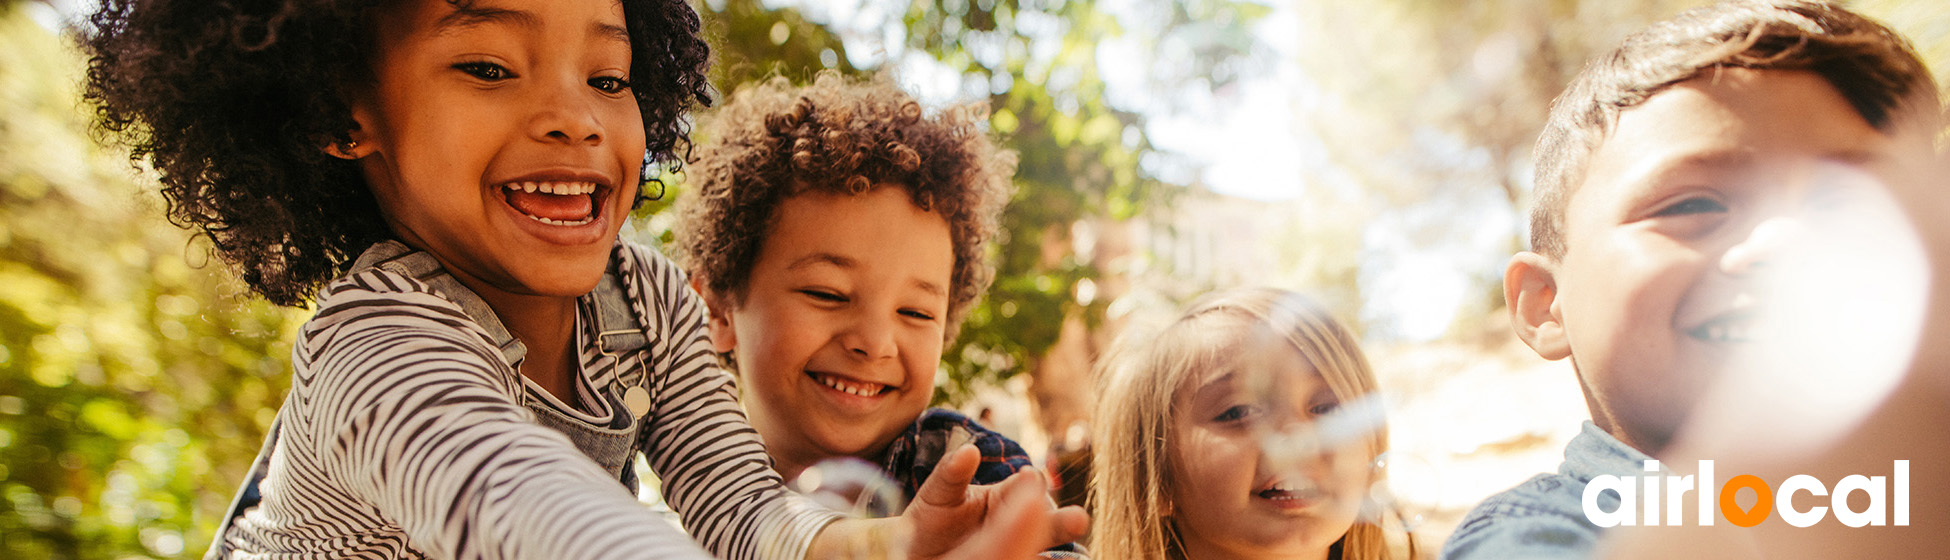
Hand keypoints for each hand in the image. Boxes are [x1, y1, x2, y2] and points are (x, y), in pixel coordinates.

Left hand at [904, 445, 1089, 559]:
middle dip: (1062, 521)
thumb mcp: (939, 494)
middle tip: (1077, 520)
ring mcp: (1017, 548)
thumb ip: (952, 473)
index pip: (1027, 485)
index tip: (1029, 479)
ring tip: (1074, 541)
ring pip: (1042, 545)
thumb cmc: (933, 520)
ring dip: (1059, 543)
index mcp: (1006, 495)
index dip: (1030, 483)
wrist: (922, 554)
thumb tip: (969, 451)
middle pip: (1046, 520)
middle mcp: (1019, 522)